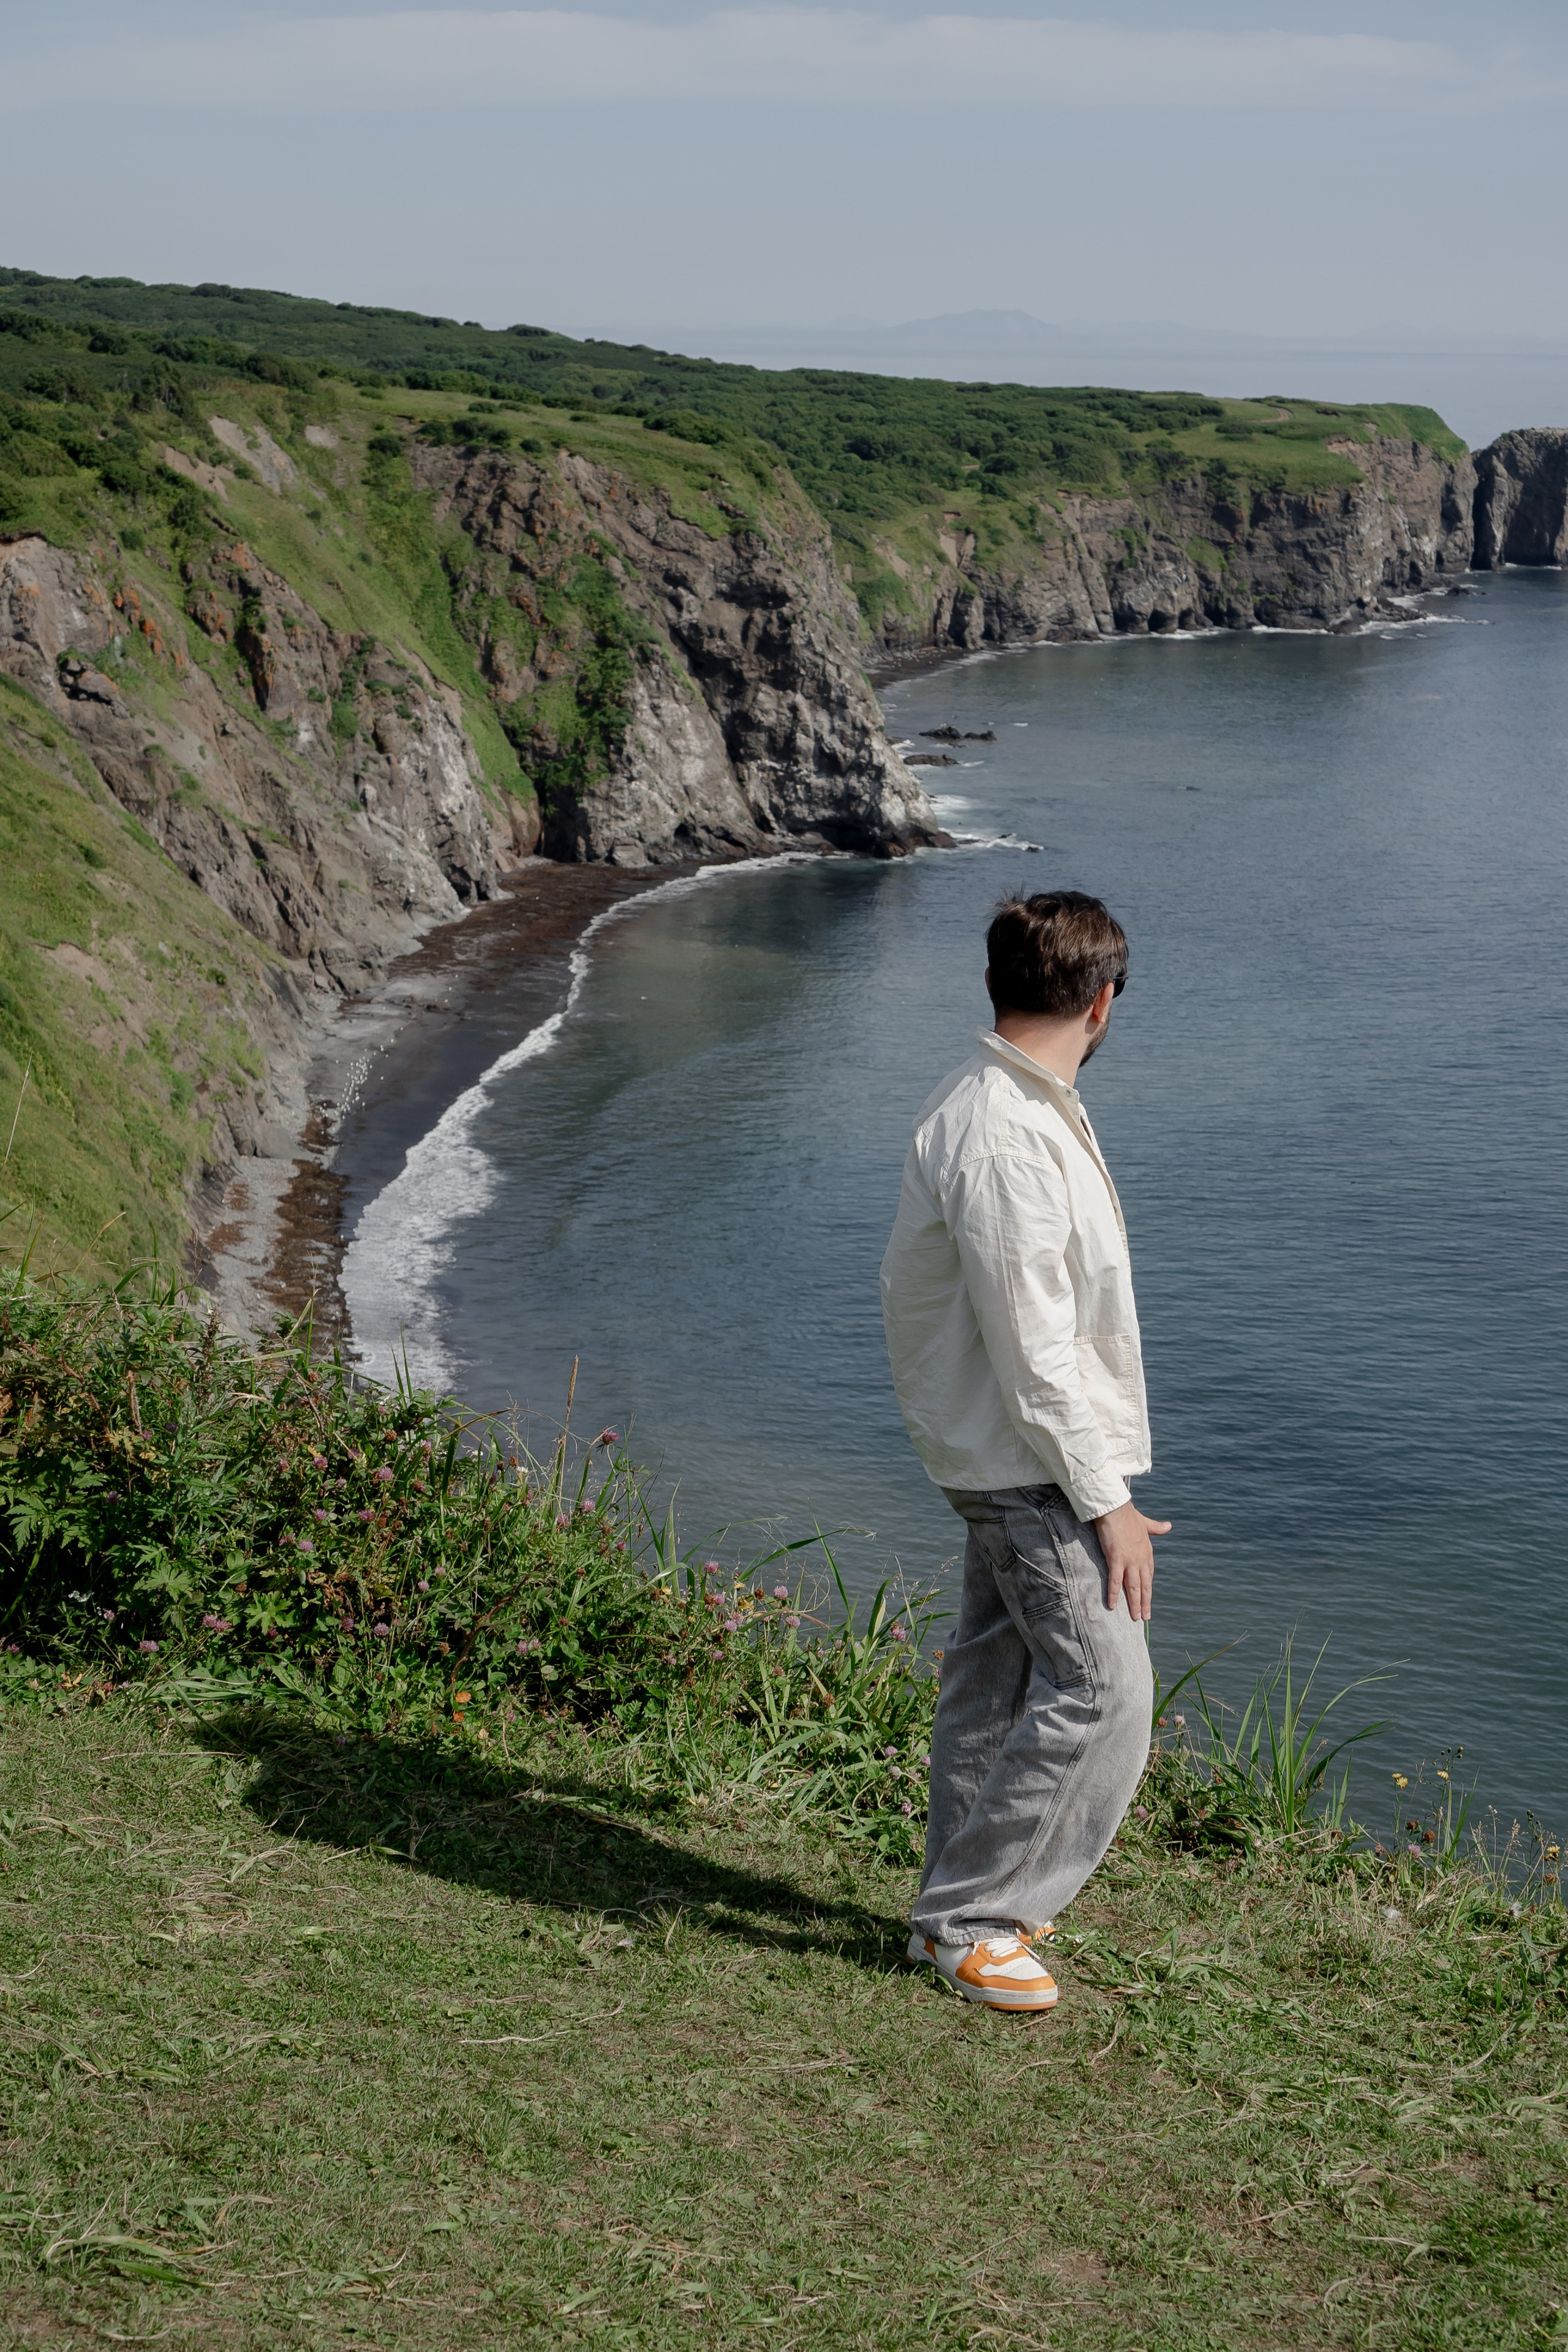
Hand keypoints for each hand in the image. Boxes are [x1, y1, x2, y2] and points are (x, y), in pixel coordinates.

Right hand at [1091, 1499, 1170, 1623]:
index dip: (1148, 1588)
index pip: (1149, 1574)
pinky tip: (1113, 1605)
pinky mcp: (1116, 1559)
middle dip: (1145, 1602)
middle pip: (1145, 1585)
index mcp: (1147, 1551)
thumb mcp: (1145, 1522)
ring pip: (1134, 1586)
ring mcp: (1130, 1560)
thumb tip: (1168, 1526)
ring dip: (1135, 1603)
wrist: (1116, 1507)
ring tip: (1135, 1617)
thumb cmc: (1127, 1514)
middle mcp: (1141, 1558)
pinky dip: (1114, 1594)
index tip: (1147, 1599)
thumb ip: (1156, 1527)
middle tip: (1145, 1617)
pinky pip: (1116, 1581)